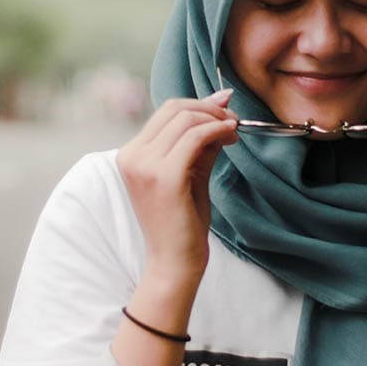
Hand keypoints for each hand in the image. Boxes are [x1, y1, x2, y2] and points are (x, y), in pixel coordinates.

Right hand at [116, 89, 238, 284]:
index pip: (166, 111)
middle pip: (175, 108)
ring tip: (234, 132)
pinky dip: (217, 131)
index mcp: (131, 153)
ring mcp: (145, 165)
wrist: (174, 261)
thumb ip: (201, 139)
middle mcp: (132, 156)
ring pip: (186, 119)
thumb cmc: (183, 220)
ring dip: (217, 120)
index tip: (226, 109)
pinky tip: (231, 138)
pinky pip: (196, 137)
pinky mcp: (165, 176)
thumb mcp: (191, 171)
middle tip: (234, 121)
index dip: (200, 104)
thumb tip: (221, 103)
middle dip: (210, 109)